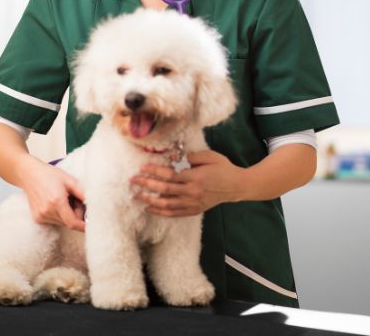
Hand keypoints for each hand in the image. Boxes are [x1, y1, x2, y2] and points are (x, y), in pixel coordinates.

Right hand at [17, 157, 85, 230]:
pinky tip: (55, 203)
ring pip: (62, 223)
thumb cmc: (50, 174)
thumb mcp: (69, 180)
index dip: (83, 226)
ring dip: (67, 215)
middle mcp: (47, 211)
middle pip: (68, 223)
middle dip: (76, 215)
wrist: (29, 174)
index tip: (91, 225)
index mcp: (56, 201)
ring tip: (63, 199)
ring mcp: (41, 216)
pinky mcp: (37, 218)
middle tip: (74, 200)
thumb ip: (83, 193)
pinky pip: (54, 221)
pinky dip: (58, 215)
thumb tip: (94, 205)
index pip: (72, 223)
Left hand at [129, 150, 243, 216]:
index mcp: (195, 177)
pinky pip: (174, 213)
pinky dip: (160, 212)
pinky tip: (150, 208)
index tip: (142, 168)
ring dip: (150, 200)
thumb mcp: (209, 156)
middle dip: (147, 185)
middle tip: (133, 180)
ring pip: (167, 205)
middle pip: (164, 190)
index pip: (169, 175)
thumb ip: (190, 156)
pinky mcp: (194, 210)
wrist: (236, 186)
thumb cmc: (223, 168)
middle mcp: (192, 192)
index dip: (154, 172)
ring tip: (137, 195)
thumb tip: (171, 156)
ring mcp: (193, 203)